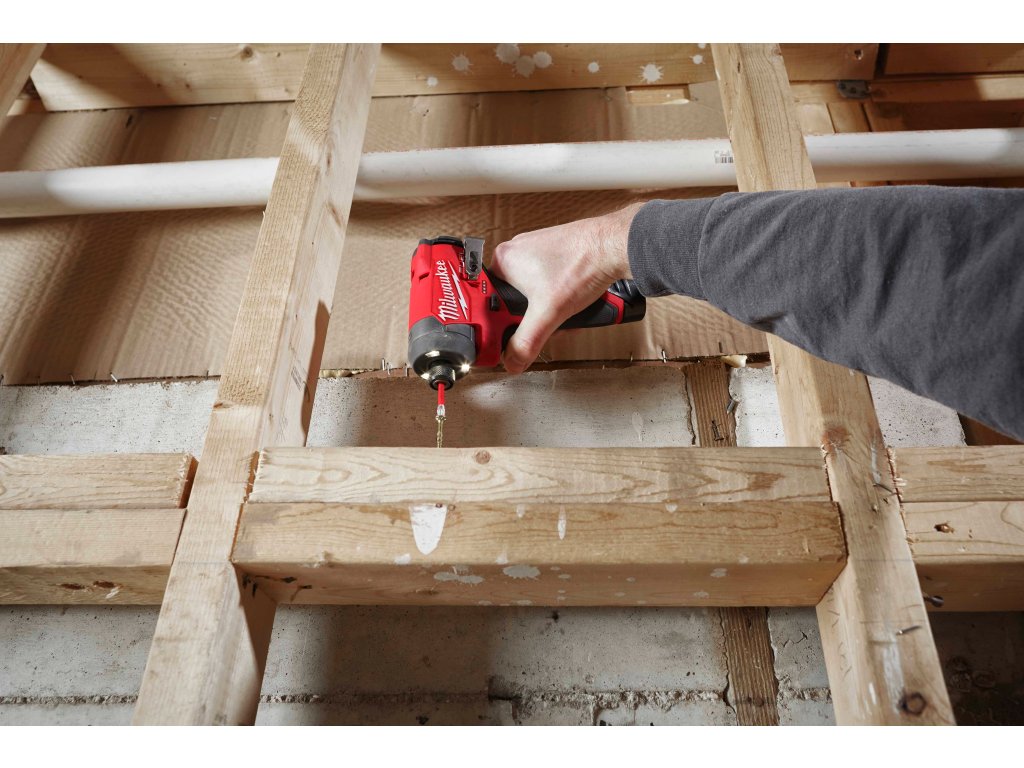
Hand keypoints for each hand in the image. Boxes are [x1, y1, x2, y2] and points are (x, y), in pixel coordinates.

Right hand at [489, 202, 642, 373]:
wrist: (614, 247)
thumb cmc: (582, 264)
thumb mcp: (549, 313)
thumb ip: (527, 341)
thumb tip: (512, 360)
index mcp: (504, 259)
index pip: (489, 300)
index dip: (502, 321)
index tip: (510, 334)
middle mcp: (517, 250)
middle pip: (514, 299)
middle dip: (533, 318)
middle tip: (547, 323)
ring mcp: (537, 250)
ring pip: (533, 292)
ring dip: (548, 308)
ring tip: (564, 308)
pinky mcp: (555, 253)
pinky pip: (548, 281)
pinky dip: (558, 296)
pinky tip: (572, 298)